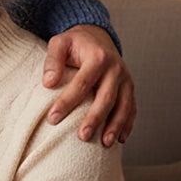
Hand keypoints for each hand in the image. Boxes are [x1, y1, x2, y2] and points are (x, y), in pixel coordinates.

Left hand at [43, 24, 135, 146]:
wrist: (97, 37)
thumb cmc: (75, 42)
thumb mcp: (59, 43)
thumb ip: (52, 60)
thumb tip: (48, 82)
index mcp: (98, 57)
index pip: (81, 83)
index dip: (67, 102)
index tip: (52, 118)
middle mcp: (116, 69)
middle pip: (106, 97)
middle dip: (95, 118)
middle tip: (82, 136)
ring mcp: (126, 79)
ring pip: (123, 105)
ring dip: (115, 126)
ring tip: (105, 143)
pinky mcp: (129, 87)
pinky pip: (132, 107)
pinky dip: (128, 124)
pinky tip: (121, 139)